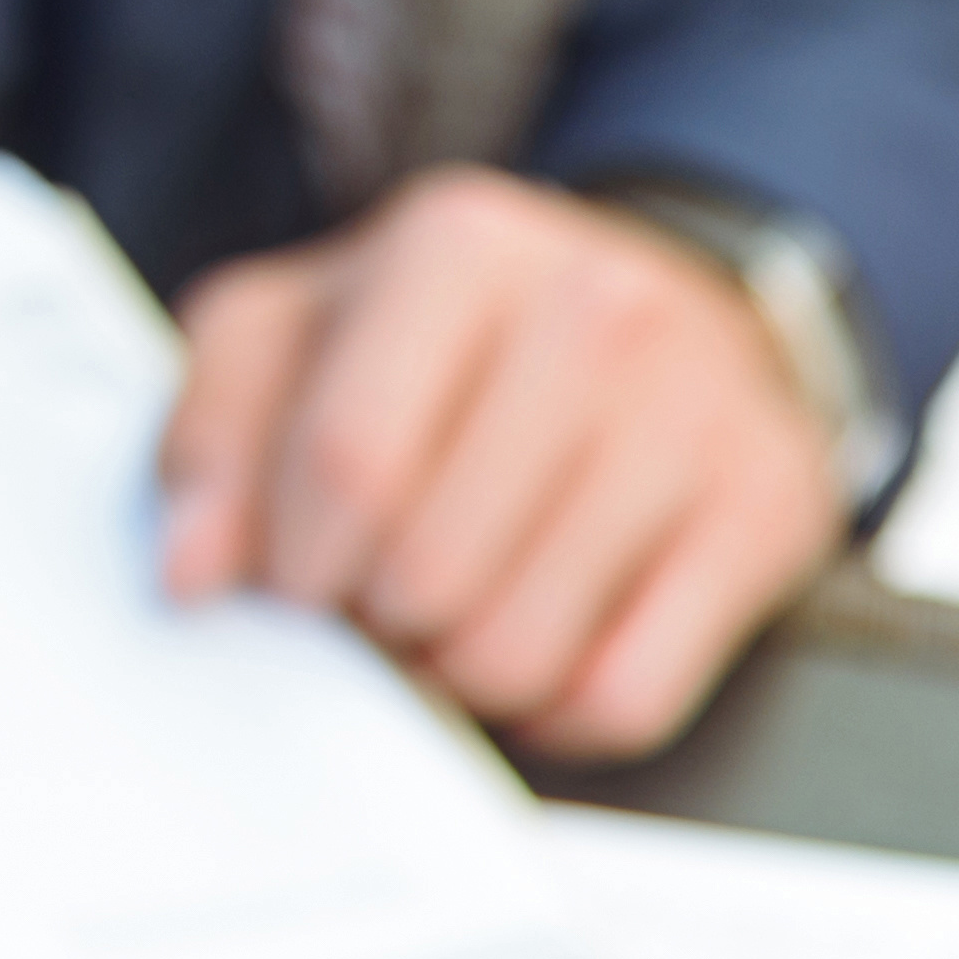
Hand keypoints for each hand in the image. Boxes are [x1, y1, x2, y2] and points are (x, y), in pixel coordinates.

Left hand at [154, 167, 846, 760]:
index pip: (350, 458)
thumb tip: (192, 569)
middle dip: (377, 619)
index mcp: (459, 247)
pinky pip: (625, 697)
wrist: (673, 307)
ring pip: (520, 650)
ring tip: (458, 609)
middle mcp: (594, 311)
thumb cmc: (458, 336)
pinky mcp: (766, 511)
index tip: (293, 584)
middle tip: (383, 593)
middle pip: (430, 570)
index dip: (296, 562)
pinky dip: (557, 711)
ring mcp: (696, 413)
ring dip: (458, 669)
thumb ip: (217, 431)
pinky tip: (546, 642)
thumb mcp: (304, 330)